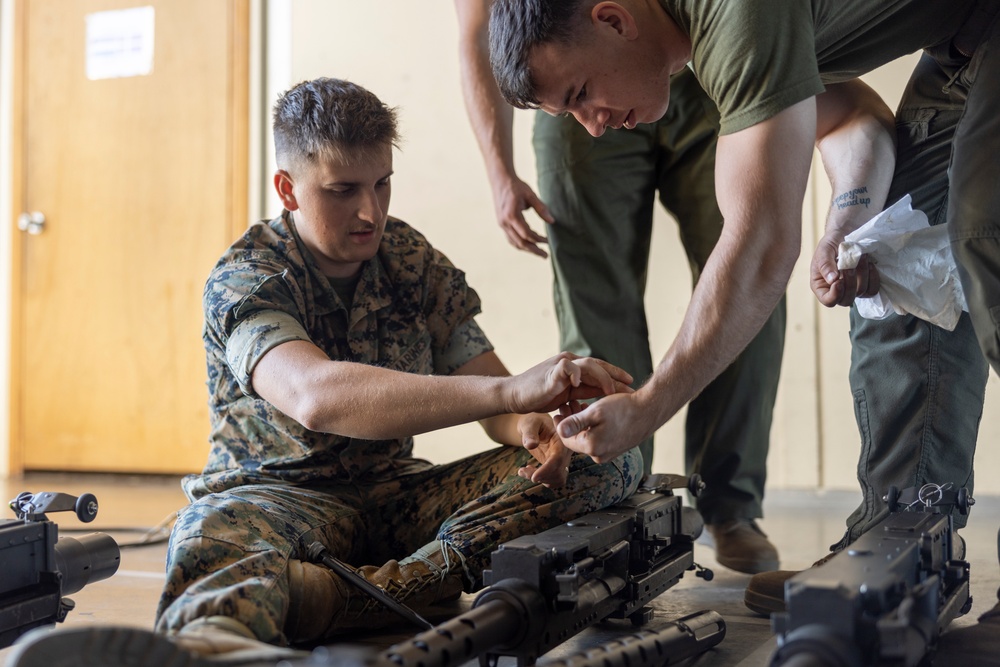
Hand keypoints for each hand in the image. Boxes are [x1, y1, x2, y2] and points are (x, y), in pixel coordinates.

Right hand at [492, 176, 554, 257]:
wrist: (500, 180)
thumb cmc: (516, 186)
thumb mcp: (531, 195)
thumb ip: (541, 208)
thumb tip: (552, 221)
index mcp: (512, 216)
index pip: (526, 234)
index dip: (538, 240)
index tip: (548, 241)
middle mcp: (505, 222)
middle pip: (520, 243)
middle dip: (534, 250)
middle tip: (546, 255)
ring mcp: (502, 224)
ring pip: (514, 242)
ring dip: (527, 249)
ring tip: (539, 252)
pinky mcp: (502, 223)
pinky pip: (511, 238)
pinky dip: (520, 243)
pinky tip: (529, 244)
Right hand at [504, 352, 633, 414]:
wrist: (515, 395)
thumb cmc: (540, 396)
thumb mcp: (567, 395)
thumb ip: (583, 392)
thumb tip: (602, 396)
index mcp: (575, 369)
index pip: (599, 369)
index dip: (616, 376)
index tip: (631, 386)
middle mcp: (570, 363)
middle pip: (598, 365)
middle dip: (616, 376)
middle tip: (630, 386)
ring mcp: (561, 365)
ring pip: (588, 364)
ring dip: (602, 377)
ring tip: (611, 391)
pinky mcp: (552, 371)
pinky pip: (567, 368)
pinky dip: (576, 374)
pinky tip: (580, 384)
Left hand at [516, 413, 570, 487]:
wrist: (534, 425)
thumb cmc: (532, 421)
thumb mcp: (529, 423)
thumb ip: (530, 433)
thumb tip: (530, 445)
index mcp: (561, 439)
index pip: (558, 459)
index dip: (547, 470)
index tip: (533, 477)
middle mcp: (564, 451)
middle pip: (560, 472)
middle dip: (542, 477)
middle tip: (522, 471)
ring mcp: (562, 459)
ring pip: (559, 479)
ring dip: (541, 480)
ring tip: (523, 471)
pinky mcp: (556, 466)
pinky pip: (553, 479)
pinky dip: (542, 480)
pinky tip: (529, 470)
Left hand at [555, 392, 654, 462]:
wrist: (649, 410)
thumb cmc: (623, 409)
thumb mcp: (595, 412)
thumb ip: (575, 423)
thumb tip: (559, 431)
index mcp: (592, 447)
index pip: (566, 439)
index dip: (560, 425)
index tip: (558, 412)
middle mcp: (600, 455)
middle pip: (577, 440)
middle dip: (571, 423)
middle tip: (568, 406)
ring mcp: (609, 453)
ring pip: (587, 439)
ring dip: (581, 424)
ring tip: (580, 406)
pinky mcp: (616, 449)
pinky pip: (599, 439)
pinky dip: (593, 428)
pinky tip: (595, 415)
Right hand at [810, 231, 879, 306]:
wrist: (847, 233)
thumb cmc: (831, 242)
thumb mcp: (824, 250)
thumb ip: (825, 265)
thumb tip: (832, 280)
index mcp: (821, 286)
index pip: (828, 301)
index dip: (835, 295)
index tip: (839, 280)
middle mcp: (837, 291)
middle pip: (846, 300)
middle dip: (850, 283)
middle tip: (849, 266)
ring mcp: (853, 289)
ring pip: (861, 293)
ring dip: (862, 275)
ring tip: (861, 257)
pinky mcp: (866, 284)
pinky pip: (873, 289)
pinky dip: (873, 278)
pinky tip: (869, 265)